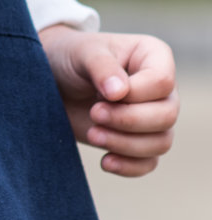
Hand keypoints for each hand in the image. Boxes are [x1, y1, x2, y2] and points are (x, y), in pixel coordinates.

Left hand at [38, 25, 178, 176]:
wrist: (52, 80)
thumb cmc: (70, 57)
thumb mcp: (83, 53)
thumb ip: (102, 67)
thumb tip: (119, 92)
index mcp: (154, 56)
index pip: (162, 81)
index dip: (135, 94)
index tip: (102, 94)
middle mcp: (160, 88)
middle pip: (167, 115)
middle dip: (128, 121)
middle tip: (94, 114)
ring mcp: (152, 116)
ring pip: (161, 142)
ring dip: (126, 144)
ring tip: (93, 134)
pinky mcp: (138, 140)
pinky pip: (149, 162)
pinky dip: (130, 166)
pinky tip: (105, 161)